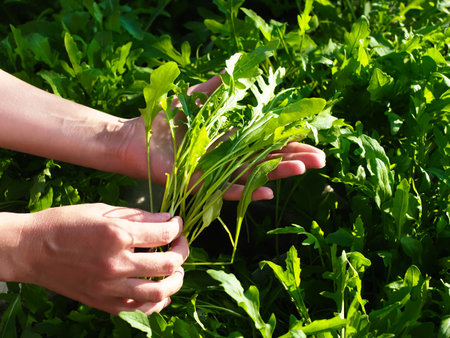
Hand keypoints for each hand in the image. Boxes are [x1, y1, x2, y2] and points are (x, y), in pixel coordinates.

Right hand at [8, 203, 187, 314]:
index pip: (164, 234)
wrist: (30, 250)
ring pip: (159, 291)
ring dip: (176, 280)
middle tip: (181, 243)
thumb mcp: (101, 210)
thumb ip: (137, 216)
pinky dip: (156, 302)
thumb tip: (166, 219)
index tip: (176, 223)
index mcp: (117, 234)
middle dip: (182, 250)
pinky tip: (161, 292)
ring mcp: (110, 287)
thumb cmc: (64, 224)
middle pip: (168, 263)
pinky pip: (139, 309)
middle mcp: (116, 263)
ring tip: (178, 270)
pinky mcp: (103, 302)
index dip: (177, 226)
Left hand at [119, 75, 325, 200]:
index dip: (289, 140)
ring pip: (253, 176)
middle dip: (294, 158)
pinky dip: (247, 193)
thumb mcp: (195, 99)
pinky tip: (268, 191)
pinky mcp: (201, 185)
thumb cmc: (166, 119)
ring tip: (303, 169)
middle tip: (321, 159)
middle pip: (267, 160)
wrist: (136, 136)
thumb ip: (218, 88)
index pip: (266, 141)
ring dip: (278, 174)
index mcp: (230, 139)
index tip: (312, 137)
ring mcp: (216, 173)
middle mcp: (228, 158)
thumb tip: (238, 67)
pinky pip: (226, 192)